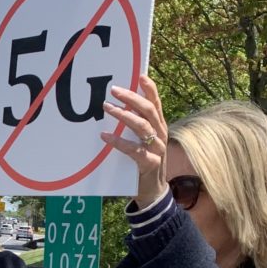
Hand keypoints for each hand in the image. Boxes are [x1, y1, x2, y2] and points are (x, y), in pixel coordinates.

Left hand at [99, 75, 168, 207]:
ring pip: (142, 127)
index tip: (139, 76)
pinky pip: (134, 150)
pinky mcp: (149, 163)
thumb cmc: (143, 162)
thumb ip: (135, 126)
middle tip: (113, 90)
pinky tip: (105, 136)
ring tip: (107, 108)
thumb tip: (116, 108)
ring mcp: (156, 149)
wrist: (153, 191)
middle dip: (131, 98)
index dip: (150, 89)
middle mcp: (160, 134)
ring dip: (124, 115)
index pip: (156, 103)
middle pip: (149, 111)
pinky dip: (119, 142)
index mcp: (159, 127)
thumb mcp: (141, 141)